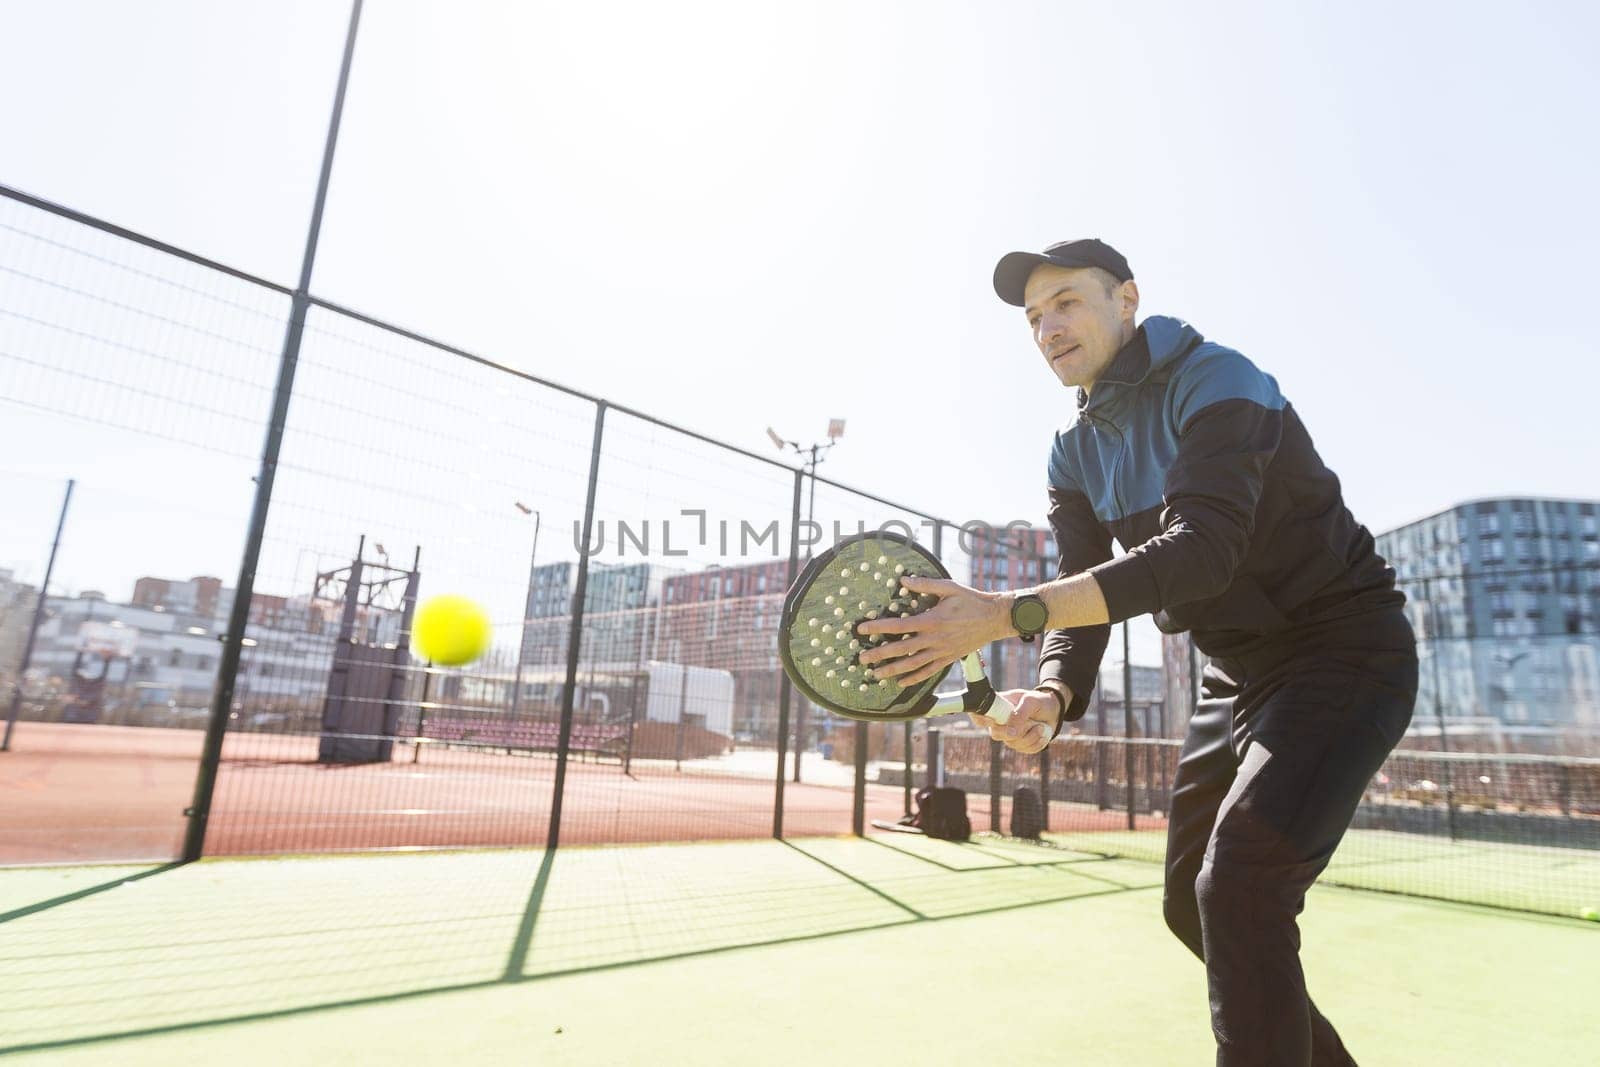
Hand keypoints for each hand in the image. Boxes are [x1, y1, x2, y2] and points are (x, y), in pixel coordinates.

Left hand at [856, 576, 1009, 687]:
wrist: (994, 618)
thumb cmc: (971, 600)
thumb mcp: (949, 588)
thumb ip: (925, 585)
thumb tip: (903, 579)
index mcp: (931, 620)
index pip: (899, 626)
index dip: (878, 628)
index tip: (862, 629)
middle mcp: (934, 639)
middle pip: (901, 649)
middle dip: (879, 655)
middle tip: (861, 659)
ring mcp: (941, 651)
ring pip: (912, 664)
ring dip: (893, 670)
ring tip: (876, 675)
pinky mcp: (948, 659)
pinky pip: (929, 671)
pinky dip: (915, 678)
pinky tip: (901, 682)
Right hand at [967, 689, 1058, 753]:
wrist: (1053, 710)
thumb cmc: (1039, 701)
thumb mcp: (1031, 701)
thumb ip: (1020, 714)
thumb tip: (1011, 733)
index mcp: (997, 707)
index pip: (978, 715)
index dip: (980, 719)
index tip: (992, 719)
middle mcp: (999, 723)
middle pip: (995, 734)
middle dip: (1016, 731)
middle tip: (1031, 723)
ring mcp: (1009, 735)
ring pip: (1012, 743)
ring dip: (1031, 736)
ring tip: (1041, 726)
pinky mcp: (1020, 745)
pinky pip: (1025, 750)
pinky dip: (1037, 743)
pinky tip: (1042, 733)